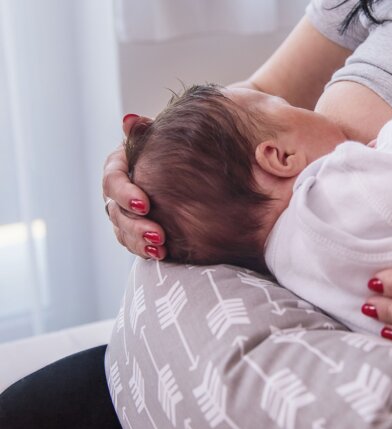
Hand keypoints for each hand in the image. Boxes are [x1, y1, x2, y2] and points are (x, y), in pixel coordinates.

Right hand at [102, 114, 164, 258]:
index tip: (146, 204)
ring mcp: (123, 211)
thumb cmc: (173, 144)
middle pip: (115, 211)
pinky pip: (131, 242)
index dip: (125, 193)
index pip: (112, 180)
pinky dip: (144, 249)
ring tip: (160, 249)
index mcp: (118, 164)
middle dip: (135, 225)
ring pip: (122, 230)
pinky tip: (161, 255)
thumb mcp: (162, 135)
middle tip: (159, 235)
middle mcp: (117, 190)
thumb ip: (146, 130)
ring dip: (139, 242)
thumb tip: (130, 120)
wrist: (188, 163)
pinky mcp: (134, 228)